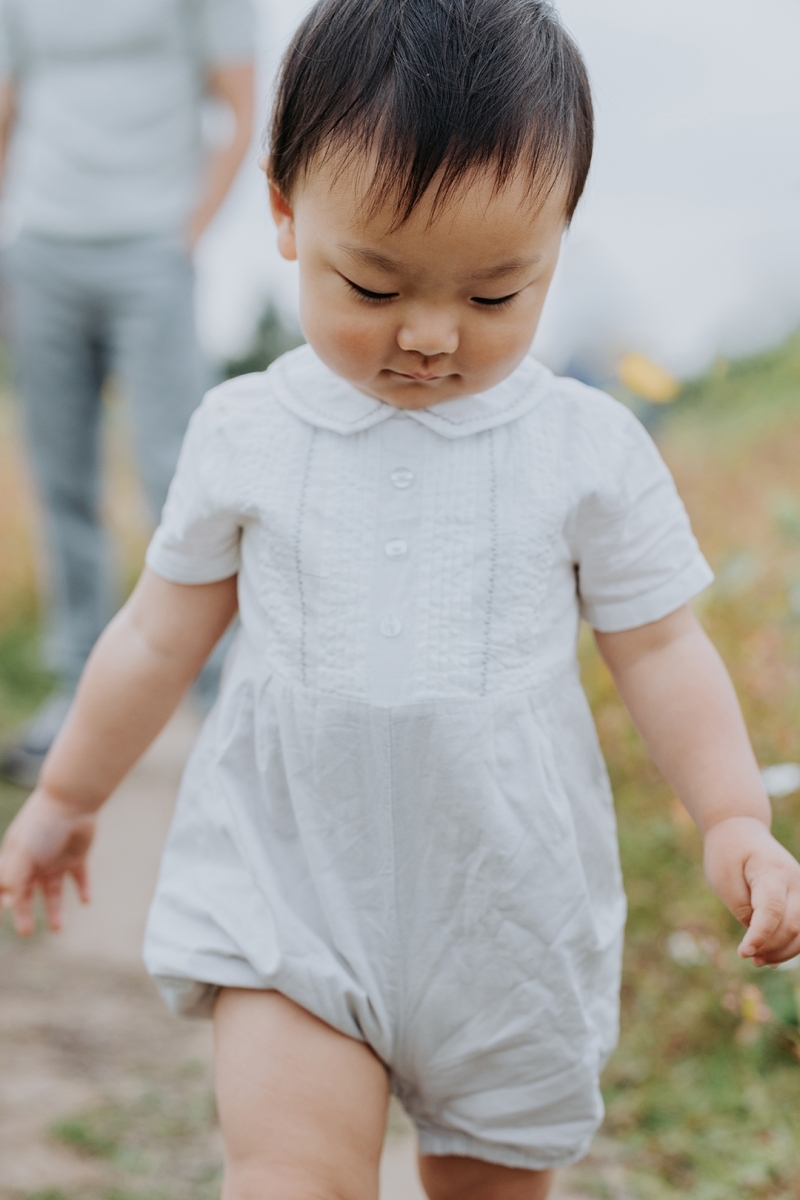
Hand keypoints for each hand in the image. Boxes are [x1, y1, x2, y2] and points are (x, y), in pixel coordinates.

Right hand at [0, 789, 94, 935]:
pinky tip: (86, 902)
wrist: (72, 802)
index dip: (0, 901)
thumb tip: (9, 904)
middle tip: (27, 933)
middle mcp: (34, 861)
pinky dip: (82, 889)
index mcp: (15, 859)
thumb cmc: (42, 825)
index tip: (0, 920)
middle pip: (26, 893)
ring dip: (54, 909)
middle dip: (25, 913)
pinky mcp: (76, 856)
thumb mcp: (22, 853)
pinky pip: (79, 877)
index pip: (4, 886)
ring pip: (52, 890)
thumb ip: (13, 879)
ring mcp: (55, 859)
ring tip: (57, 929)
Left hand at [704, 816, 799, 965]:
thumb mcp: (724, 879)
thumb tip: (761, 937)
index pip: (772, 909)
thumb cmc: (728, 855)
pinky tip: (770, 955)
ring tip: (757, 960)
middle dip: (770, 947)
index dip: (760, 935)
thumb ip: (743, 908)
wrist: (741, 832)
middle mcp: (795, 880)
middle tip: (746, 955)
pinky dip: (789, 944)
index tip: (743, 952)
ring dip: (782, 951)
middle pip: (792, 924)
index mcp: (771, 870)